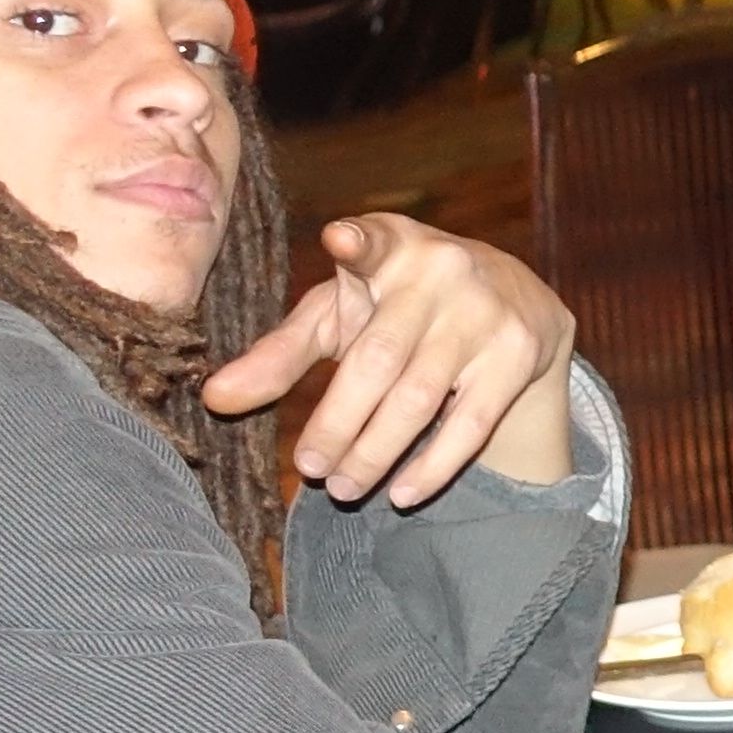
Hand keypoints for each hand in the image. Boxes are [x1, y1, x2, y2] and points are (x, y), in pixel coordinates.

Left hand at [201, 214, 581, 508]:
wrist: (513, 296)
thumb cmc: (398, 306)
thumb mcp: (341, 314)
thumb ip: (281, 353)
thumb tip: (213, 399)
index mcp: (390, 248)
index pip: (373, 240)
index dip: (357, 242)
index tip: (339, 239)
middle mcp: (443, 271)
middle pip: (377, 359)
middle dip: (338, 421)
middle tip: (310, 467)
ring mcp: (487, 312)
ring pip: (420, 398)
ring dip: (376, 453)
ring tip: (342, 487)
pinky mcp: (518, 353)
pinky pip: (472, 424)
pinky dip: (433, 466)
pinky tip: (402, 493)